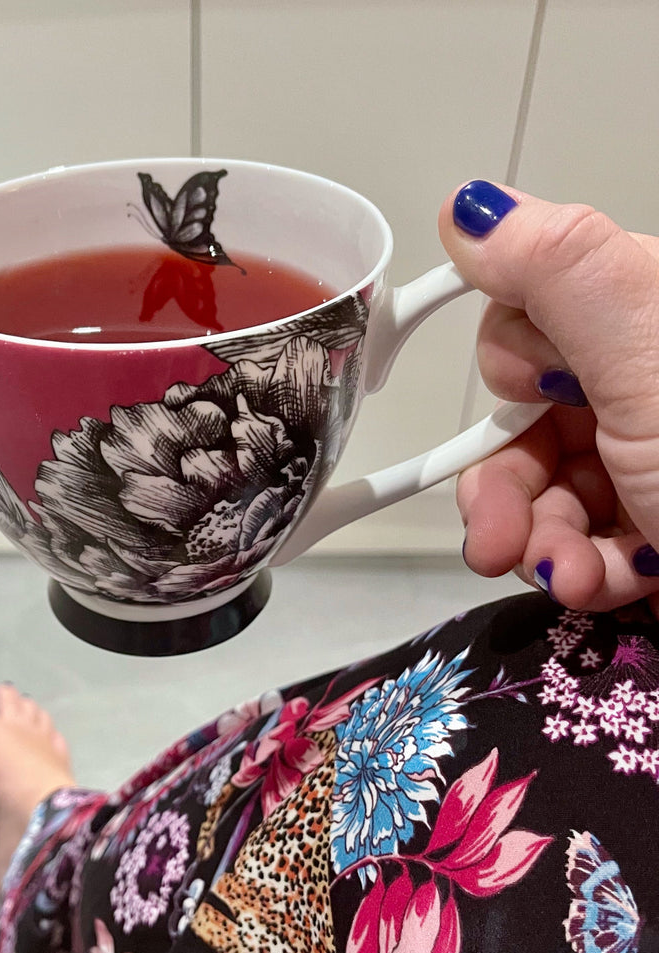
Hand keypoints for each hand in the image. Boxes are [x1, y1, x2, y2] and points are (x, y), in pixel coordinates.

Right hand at [439, 180, 658, 612]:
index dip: (513, 366)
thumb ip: (560, 272)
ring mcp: (647, 456)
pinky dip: (572, 566)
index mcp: (653, 313)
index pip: (532, 314)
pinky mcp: (646, 523)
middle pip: (524, 411)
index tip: (531, 402)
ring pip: (539, 483)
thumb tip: (472, 210)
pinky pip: (573, 534)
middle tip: (507, 523)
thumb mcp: (655, 361)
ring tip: (565, 572)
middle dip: (506, 479)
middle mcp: (648, 377)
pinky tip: (591, 581)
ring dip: (532, 538)